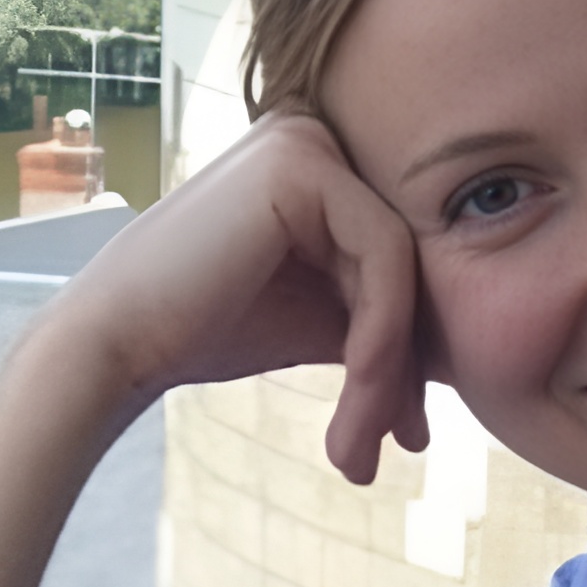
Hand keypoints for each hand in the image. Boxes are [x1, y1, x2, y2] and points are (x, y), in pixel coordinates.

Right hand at [48, 108, 429, 483]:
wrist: (115, 345)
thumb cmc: (207, 332)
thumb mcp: (325, 323)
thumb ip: (390, 321)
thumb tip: (471, 350)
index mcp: (323, 166)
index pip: (402, 261)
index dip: (411, 355)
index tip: (405, 436)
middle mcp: (317, 135)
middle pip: (408, 265)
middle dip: (405, 371)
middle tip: (396, 451)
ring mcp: (307, 140)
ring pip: (404, 270)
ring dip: (390, 373)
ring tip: (358, 448)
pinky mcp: (301, 162)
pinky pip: (384, 259)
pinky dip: (381, 338)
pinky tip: (358, 393)